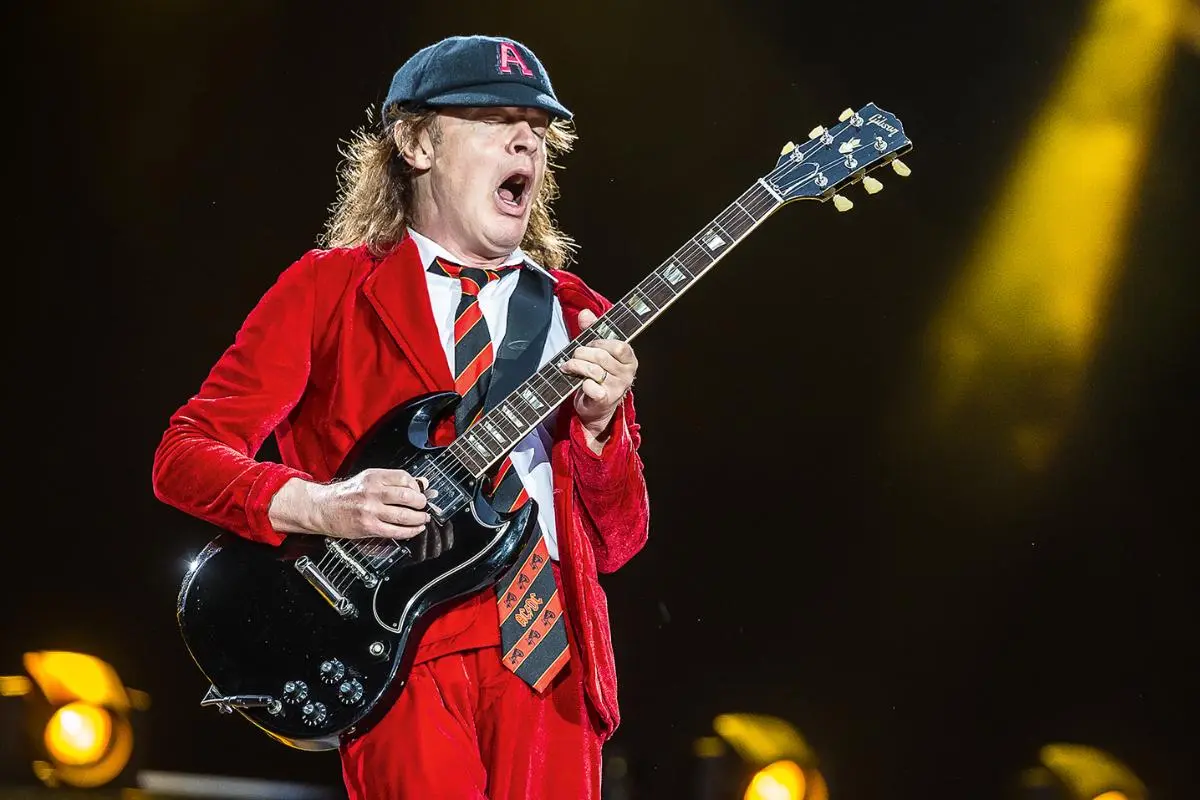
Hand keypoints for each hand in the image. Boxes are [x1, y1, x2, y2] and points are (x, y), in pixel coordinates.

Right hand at [269, 469, 433, 539]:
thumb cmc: (345, 494)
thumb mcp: (368, 480)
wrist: (322, 508)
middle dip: (421, 503)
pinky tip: (415, 530)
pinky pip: (395, 531)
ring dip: (419, 519)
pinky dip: (409, 532)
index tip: (420, 492)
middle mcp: (372, 492)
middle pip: (408, 496)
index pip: (405, 478)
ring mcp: (370, 510)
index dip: (417, 486)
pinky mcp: (368, 527)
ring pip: (404, 515)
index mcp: (373, 477)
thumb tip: (421, 483)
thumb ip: (393, 481)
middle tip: (424, 506)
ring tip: (423, 519)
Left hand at [560, 308, 638, 441]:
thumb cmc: (597, 375)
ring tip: (568, 367)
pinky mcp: (605, 400)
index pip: (619, 346)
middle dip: (582, 353)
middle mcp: (627, 374)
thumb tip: (585, 313)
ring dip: (576, 366)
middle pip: (602, 356)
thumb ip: (592, 330)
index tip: (590, 344)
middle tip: (574, 356)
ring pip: (594, 370)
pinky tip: (579, 383)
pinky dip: (582, 384)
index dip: (600, 342)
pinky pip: (592, 387)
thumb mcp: (596, 351)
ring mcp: (617, 388)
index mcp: (629, 359)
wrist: (596, 407)